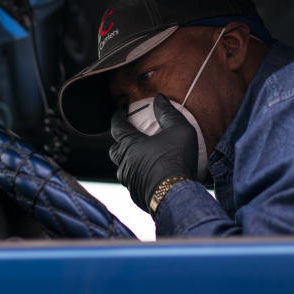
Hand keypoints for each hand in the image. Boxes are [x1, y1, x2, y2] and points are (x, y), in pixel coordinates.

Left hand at [109, 94, 197, 209]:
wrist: (177, 195)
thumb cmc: (177, 159)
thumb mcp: (179, 129)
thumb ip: (168, 112)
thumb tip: (160, 98)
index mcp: (129, 145)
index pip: (116, 126)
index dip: (118, 116)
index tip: (122, 110)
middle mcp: (124, 163)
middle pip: (115, 149)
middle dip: (120, 140)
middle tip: (131, 135)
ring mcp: (129, 181)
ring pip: (123, 167)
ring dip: (130, 159)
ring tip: (143, 155)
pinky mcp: (136, 194)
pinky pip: (133, 181)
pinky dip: (139, 174)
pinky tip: (151, 173)